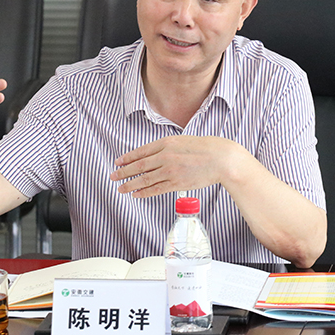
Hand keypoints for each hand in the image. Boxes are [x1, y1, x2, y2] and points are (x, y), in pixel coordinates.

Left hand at [110, 135, 238, 197]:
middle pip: (139, 166)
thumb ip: (168, 147)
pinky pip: (156, 189)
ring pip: (144, 179)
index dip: (127, 158)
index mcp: (166, 143)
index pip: (141, 152)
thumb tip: (156, 154)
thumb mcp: (183, 141)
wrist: (221, 158)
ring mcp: (170, 171)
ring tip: (121, 188)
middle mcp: (165, 156)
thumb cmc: (205, 148)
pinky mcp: (177, 183)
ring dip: (130, 184)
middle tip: (113, 176)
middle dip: (123, 172)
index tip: (118, 162)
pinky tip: (136, 194)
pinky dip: (144, 192)